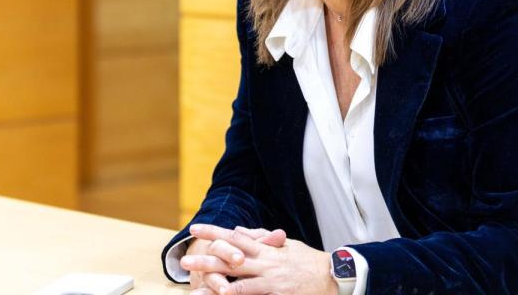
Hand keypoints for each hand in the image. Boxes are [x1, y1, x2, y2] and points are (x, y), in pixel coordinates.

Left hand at [183, 223, 335, 294]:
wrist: (332, 276)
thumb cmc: (307, 260)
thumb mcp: (284, 244)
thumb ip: (260, 237)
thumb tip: (237, 230)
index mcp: (266, 248)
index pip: (234, 237)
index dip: (214, 232)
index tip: (195, 229)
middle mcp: (265, 263)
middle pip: (230, 260)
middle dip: (206, 260)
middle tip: (184, 261)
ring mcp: (270, 282)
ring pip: (237, 284)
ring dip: (215, 287)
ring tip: (195, 291)